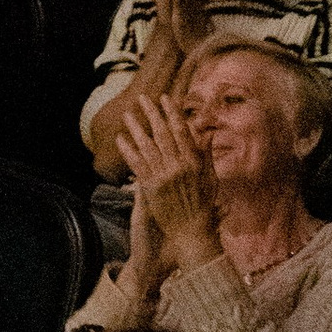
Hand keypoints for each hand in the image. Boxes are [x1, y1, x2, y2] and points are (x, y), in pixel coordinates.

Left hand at [116, 88, 219, 266]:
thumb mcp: (211, 179)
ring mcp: (164, 177)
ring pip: (147, 146)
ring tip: (127, 114)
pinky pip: (137, 165)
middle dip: (152, 114)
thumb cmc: (204, 207)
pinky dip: (128, 150)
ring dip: (136, 128)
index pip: (182, 131)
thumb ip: (206, 155)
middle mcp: (178, 167)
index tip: (165, 98)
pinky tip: (120, 139)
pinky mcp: (151, 188)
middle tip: (142, 98)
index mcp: (194, 163)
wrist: (192, 233)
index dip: (172, 113)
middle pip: (162, 134)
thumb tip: (207, 133)